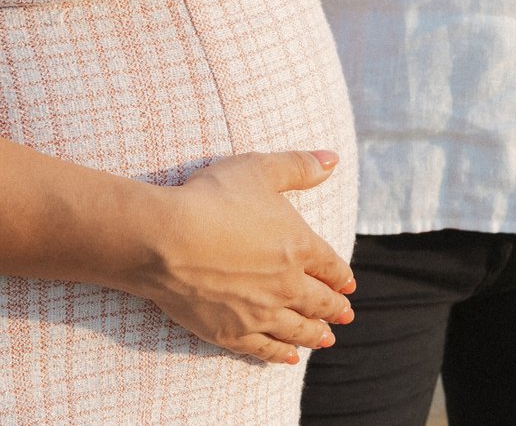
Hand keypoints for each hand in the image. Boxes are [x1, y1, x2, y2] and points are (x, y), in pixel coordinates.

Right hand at [124, 150, 356, 363]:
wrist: (166, 240)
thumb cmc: (211, 199)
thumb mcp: (259, 170)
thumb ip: (299, 166)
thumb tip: (332, 159)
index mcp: (298, 246)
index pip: (330, 266)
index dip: (342, 276)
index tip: (349, 285)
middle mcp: (287, 285)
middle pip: (319, 301)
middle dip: (335, 308)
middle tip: (346, 315)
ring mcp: (261, 313)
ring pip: (297, 329)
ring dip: (315, 335)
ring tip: (326, 339)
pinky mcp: (233, 333)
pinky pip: (264, 349)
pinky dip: (280, 354)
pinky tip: (289, 358)